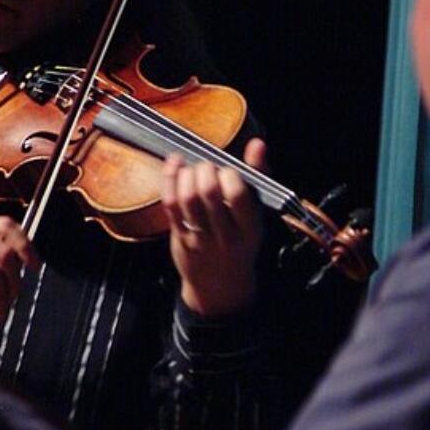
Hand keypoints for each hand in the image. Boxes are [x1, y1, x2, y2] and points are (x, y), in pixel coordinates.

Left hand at [161, 137, 266, 316]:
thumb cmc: (241, 241)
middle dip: (206, 170)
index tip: (228, 171)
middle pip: (209, 192)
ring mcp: (200, 238)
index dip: (230, 175)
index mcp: (249, 228)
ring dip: (187, 174)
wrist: (220, 286)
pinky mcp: (179, 237)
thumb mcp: (257, 215)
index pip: (238, 195)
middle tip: (207, 167)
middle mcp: (225, 235)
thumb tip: (258, 144)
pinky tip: (175, 166)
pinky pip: (171, 204)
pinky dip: (170, 179)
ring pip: (187, 197)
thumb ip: (258, 178)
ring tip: (193, 169)